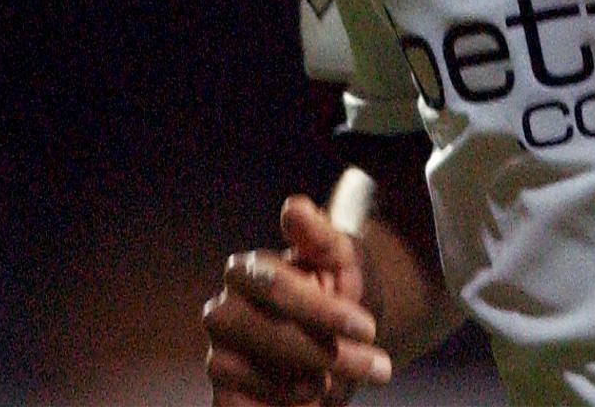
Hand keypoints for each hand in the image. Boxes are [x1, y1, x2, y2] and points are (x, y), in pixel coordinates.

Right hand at [201, 193, 393, 403]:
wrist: (344, 346)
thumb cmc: (340, 296)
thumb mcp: (342, 262)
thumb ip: (319, 234)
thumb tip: (295, 208)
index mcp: (247, 271)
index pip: (272, 285)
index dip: (320, 310)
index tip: (368, 328)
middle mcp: (223, 311)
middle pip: (254, 329)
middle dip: (317, 349)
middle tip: (375, 365)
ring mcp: (219, 356)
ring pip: (247, 371)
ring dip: (306, 382)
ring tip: (339, 381)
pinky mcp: (224, 398)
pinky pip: (239, 406)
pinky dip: (281, 406)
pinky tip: (312, 400)